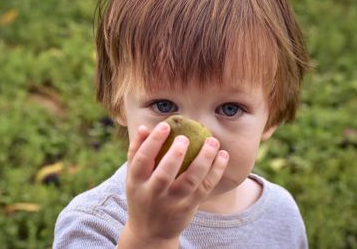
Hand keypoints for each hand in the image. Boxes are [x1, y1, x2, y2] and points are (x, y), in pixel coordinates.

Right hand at [119, 121, 228, 247]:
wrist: (150, 231)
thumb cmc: (142, 194)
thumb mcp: (133, 176)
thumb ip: (136, 151)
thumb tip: (144, 127)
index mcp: (136, 182)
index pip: (143, 160)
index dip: (153, 142)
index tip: (165, 126)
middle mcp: (154, 193)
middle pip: (165, 174)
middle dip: (175, 155)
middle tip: (185, 138)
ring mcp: (173, 201)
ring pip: (191, 180)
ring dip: (204, 159)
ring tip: (212, 141)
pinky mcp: (190, 206)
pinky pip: (206, 187)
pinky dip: (216, 171)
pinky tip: (222, 155)